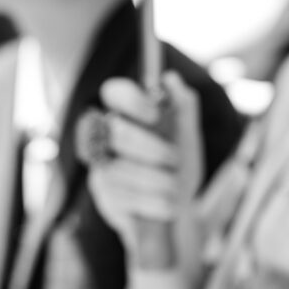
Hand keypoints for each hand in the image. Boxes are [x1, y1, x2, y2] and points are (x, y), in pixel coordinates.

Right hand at [87, 72, 202, 252]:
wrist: (180, 210)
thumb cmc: (179, 167)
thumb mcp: (187, 138)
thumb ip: (183, 107)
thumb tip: (170, 78)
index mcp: (127, 113)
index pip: (115, 92)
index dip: (133, 101)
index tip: (156, 115)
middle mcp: (106, 136)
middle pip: (118, 132)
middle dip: (154, 149)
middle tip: (175, 160)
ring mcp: (101, 166)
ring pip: (122, 169)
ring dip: (159, 181)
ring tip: (175, 188)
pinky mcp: (103, 195)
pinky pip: (126, 196)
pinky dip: (154, 202)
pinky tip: (166, 205)